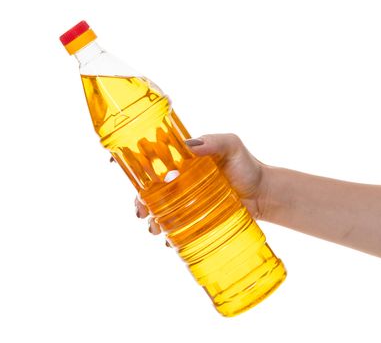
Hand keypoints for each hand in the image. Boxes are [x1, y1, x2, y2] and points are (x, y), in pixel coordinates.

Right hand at [135, 133, 267, 234]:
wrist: (263, 193)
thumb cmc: (247, 165)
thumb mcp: (232, 146)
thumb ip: (214, 142)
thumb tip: (190, 147)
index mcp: (184, 159)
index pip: (153, 157)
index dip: (132, 160)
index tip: (114, 162)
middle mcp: (181, 179)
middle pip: (150, 188)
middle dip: (139, 199)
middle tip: (140, 210)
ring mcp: (187, 200)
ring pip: (159, 210)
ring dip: (150, 220)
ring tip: (153, 228)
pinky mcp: (196, 218)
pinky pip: (176, 227)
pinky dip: (169, 235)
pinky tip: (169, 241)